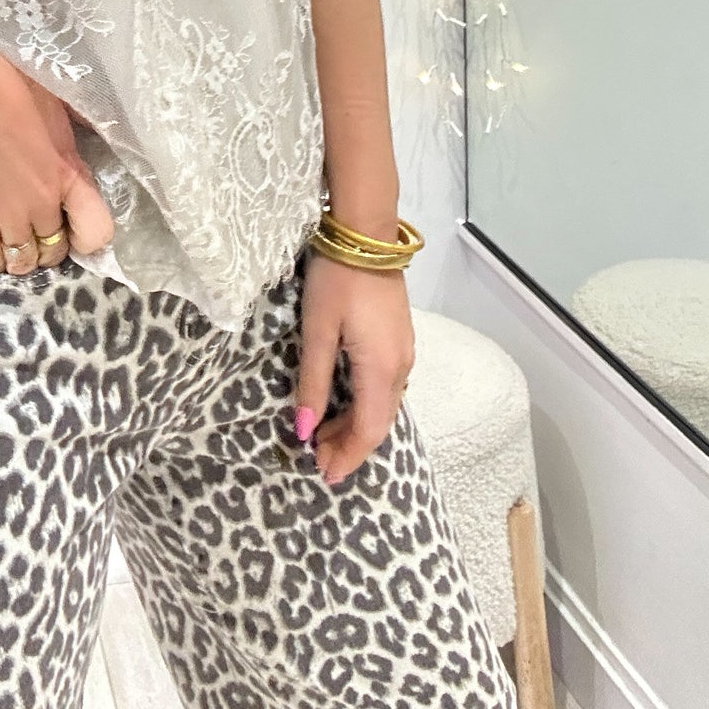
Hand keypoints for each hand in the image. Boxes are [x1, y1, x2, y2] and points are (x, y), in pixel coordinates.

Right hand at [0, 28, 115, 273]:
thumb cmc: (3, 85)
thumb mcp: (53, 102)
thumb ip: (71, 132)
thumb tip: (84, 140)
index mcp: (67, 173)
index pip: (96, 230)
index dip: (89, 234)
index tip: (76, 225)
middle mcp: (42, 204)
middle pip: (55, 250)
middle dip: (52, 245)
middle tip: (41, 233)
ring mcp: (7, 216)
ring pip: (24, 261)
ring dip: (24, 256)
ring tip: (17, 243)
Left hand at [293, 252, 415, 485]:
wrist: (366, 234)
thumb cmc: (336, 281)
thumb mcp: (317, 332)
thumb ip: (313, 383)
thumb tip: (304, 431)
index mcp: (381, 370)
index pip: (368, 431)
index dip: (347, 456)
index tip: (322, 474)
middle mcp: (400, 367)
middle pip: (379, 422)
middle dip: (350, 446)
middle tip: (318, 459)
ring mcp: (404, 351)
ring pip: (384, 405)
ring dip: (356, 425)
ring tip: (325, 435)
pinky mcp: (400, 338)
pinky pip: (386, 386)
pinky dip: (365, 403)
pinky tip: (344, 402)